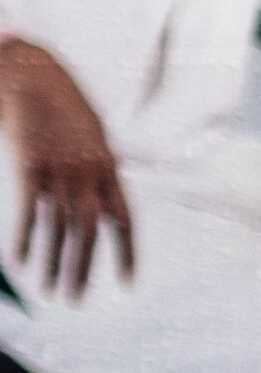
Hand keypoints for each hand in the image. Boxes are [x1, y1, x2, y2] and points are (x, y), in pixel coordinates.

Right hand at [0, 41, 131, 300]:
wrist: (31, 71)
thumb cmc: (63, 103)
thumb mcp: (95, 135)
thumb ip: (101, 169)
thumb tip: (102, 201)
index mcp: (110, 168)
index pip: (125, 220)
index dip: (127, 254)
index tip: (129, 284)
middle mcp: (88, 173)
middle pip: (89, 232)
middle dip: (83, 269)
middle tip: (76, 300)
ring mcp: (58, 170)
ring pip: (58, 227)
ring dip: (54, 262)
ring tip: (51, 291)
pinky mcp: (28, 165)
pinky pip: (27, 210)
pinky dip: (23, 237)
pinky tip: (20, 261)